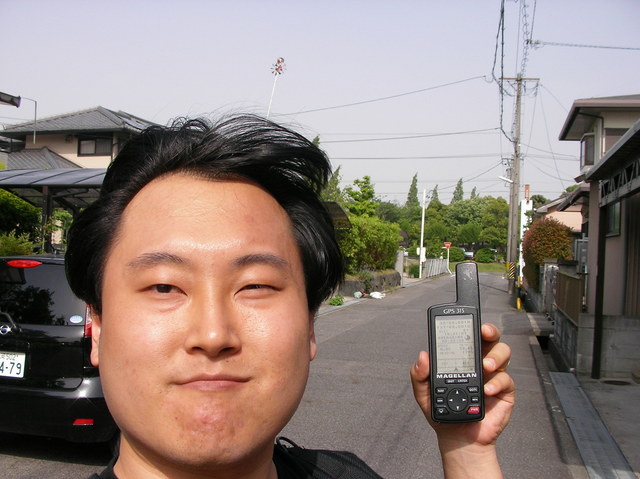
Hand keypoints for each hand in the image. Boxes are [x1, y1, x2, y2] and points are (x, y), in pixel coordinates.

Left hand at [410, 323, 514, 475]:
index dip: (470, 325)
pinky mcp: (504, 391)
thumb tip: (423, 356)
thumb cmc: (443, 411)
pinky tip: (486, 389)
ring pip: (503, 353)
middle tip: (483, 332)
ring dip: (495, 356)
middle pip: (490, 339)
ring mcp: (494, 375)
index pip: (468, 336)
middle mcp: (480, 362)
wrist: (458, 438)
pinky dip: (497, 382)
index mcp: (463, 358)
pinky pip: (506, 380)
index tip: (466, 318)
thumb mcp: (424, 392)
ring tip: (484, 366)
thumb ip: (420, 374)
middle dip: (489, 330)